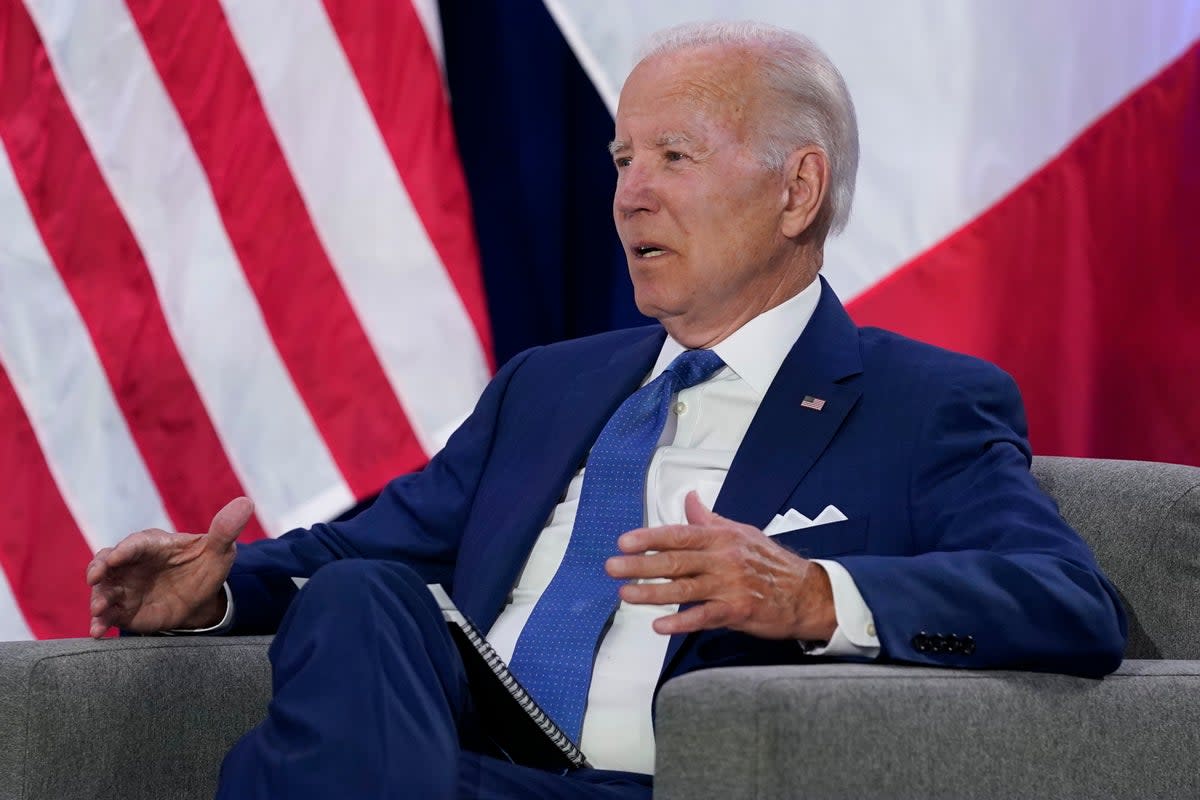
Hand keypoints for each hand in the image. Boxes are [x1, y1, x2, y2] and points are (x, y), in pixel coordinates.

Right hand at [86, 497, 253, 637]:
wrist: (202, 596)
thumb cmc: (206, 565)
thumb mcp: (219, 550)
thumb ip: (225, 530)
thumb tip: (246, 502)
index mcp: (152, 544)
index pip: (135, 543)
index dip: (124, 549)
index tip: (114, 558)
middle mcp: (131, 563)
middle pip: (107, 562)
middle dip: (98, 570)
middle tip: (95, 579)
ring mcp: (124, 586)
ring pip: (104, 588)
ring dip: (98, 598)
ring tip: (99, 610)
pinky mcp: (123, 609)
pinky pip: (107, 614)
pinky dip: (100, 621)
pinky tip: (97, 631)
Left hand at [605, 491, 835, 639]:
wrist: (807, 593)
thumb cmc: (770, 562)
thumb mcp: (742, 533)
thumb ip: (710, 520)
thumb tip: (689, 499)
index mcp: (722, 537)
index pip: (679, 534)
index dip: (649, 537)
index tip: (624, 542)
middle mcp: (723, 559)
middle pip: (675, 561)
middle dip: (640, 564)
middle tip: (612, 567)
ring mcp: (730, 586)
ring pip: (684, 589)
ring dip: (652, 592)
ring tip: (626, 594)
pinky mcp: (737, 611)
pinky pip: (704, 616)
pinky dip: (681, 621)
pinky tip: (659, 625)